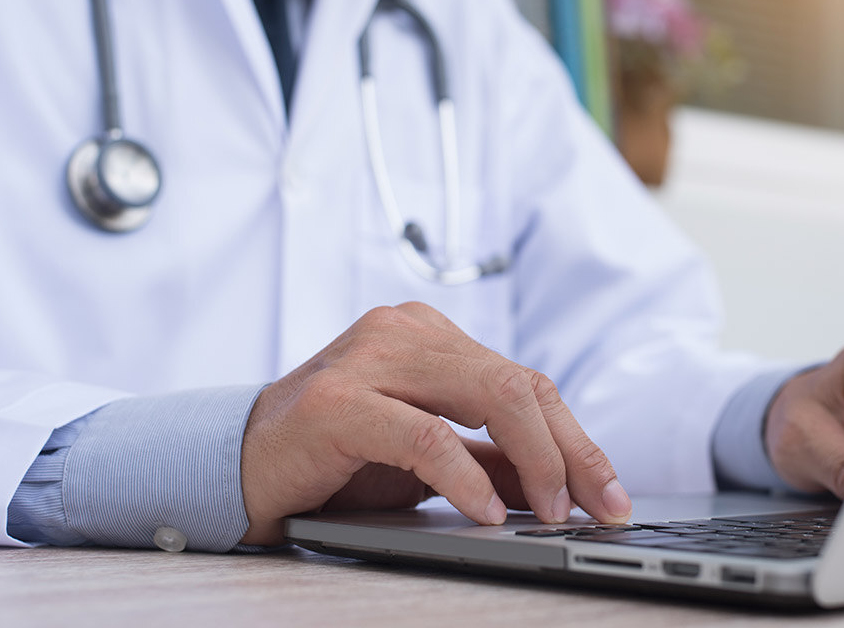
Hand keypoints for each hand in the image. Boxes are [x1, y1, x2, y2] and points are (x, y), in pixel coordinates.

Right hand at [238, 302, 631, 544]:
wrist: (235, 467)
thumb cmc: (331, 459)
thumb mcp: (424, 458)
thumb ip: (488, 460)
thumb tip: (560, 485)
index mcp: (428, 335)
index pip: (524, 380)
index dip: (575, 438)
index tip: (608, 491)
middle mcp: (403, 331)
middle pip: (517, 383)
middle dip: (569, 452)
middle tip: (598, 506)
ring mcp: (369, 357)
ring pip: (486, 394)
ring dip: (534, 461)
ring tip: (553, 512)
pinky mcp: (338, 401)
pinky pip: (425, 435)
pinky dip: (465, 477)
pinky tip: (485, 513)